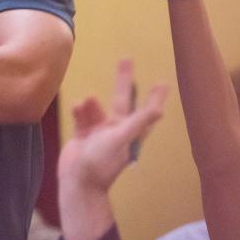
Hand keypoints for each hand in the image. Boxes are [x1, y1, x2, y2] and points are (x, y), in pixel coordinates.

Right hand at [57, 59, 167, 194]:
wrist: (77, 180)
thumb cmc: (102, 162)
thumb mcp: (121, 139)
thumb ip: (137, 122)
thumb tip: (159, 110)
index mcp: (130, 132)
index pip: (146, 111)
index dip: (154, 97)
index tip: (163, 82)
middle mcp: (116, 130)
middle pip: (122, 100)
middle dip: (123, 80)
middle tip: (125, 59)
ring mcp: (98, 132)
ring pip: (96, 109)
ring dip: (92, 105)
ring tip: (87, 102)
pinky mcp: (82, 135)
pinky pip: (81, 117)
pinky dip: (79, 112)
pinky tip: (76, 108)